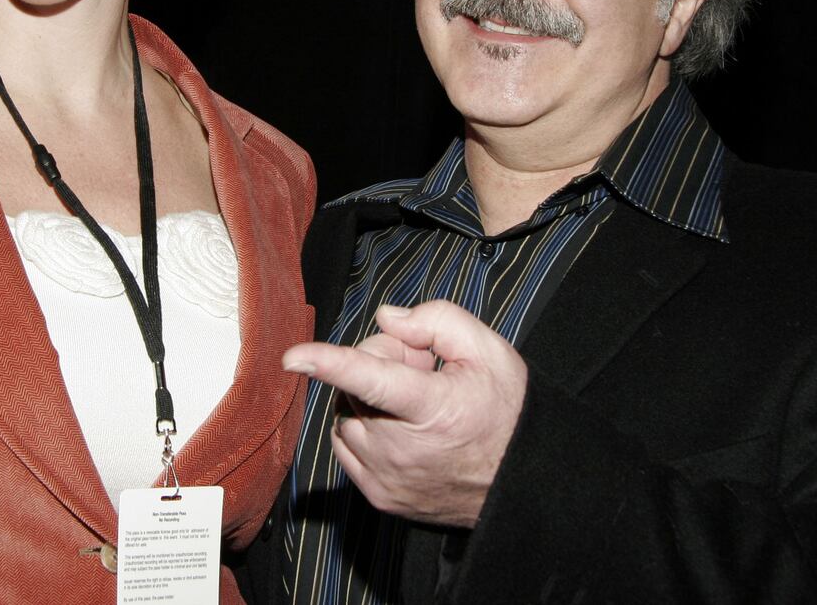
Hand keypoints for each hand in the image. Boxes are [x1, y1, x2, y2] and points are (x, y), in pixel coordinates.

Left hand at [283, 299, 526, 526]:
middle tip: (419, 366)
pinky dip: (359, 428)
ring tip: (413, 400)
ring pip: (345, 417)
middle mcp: (404, 450)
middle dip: (378, 364)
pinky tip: (397, 424)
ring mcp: (389, 478)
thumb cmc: (506, 411)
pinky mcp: (380, 496)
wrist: (524, 478)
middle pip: (355, 389)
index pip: (372, 380)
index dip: (330, 364)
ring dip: (366, 399)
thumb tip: (388, 319)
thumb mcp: (487, 350)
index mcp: (434, 408)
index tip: (293, 357)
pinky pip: (345, 447)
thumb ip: (436, 320)